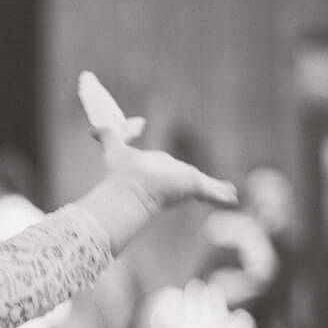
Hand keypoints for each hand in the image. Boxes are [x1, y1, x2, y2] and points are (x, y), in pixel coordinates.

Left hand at [77, 71, 236, 212]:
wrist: (134, 188)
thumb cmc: (122, 172)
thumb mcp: (114, 147)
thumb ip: (106, 136)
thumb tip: (93, 130)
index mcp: (157, 169)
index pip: (166, 168)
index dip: (171, 167)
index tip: (186, 172)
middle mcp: (171, 177)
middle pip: (188, 180)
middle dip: (200, 184)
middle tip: (211, 185)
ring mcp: (184, 185)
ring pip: (204, 188)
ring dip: (216, 191)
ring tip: (231, 194)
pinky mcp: (196, 188)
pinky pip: (213, 193)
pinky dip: (223, 196)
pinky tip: (234, 198)